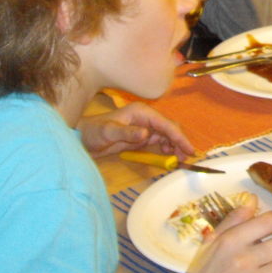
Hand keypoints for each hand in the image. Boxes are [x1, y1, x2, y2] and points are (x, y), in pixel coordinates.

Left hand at [76, 103, 190, 159]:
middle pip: (170, 128)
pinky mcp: (142, 137)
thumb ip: (127, 132)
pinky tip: (168, 155)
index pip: (165, 124)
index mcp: (142, 112)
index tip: (188, 149)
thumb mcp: (108, 132)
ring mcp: (145, 127)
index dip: (178, 136)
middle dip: (180, 141)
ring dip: (175, 146)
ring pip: (167, 135)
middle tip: (185, 158)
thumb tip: (146, 134)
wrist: (83, 139)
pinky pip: (160, 141)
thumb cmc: (94, 132)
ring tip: (178, 159)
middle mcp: (146, 118)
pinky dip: (167, 148)